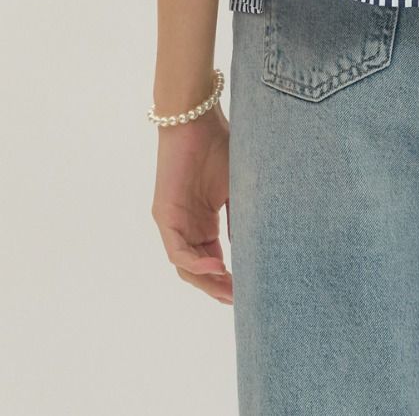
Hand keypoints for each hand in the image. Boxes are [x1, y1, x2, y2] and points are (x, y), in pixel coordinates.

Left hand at [151, 103, 232, 304]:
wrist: (196, 119)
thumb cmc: (219, 145)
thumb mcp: (238, 187)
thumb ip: (242, 217)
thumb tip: (254, 247)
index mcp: (204, 221)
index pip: (213, 261)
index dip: (229, 279)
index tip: (250, 292)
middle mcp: (187, 226)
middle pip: (199, 270)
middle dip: (219, 288)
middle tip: (241, 300)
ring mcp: (174, 223)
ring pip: (186, 266)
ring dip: (207, 281)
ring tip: (229, 290)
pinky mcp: (164, 215)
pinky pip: (177, 250)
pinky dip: (195, 263)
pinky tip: (216, 267)